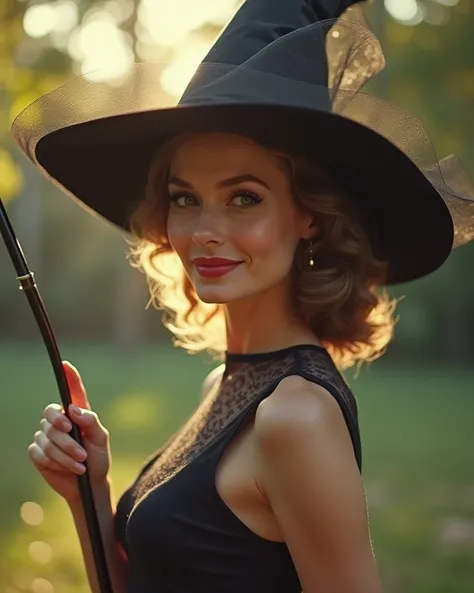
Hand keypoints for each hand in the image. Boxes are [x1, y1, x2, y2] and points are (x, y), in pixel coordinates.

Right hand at [27, 361, 110, 503]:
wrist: (89, 484)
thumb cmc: (98, 458)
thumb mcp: (101, 439)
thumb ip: (90, 421)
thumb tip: (72, 409)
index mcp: (78, 413)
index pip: (72, 391)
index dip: (69, 377)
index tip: (66, 365)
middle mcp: (60, 420)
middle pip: (52, 416)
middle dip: (66, 436)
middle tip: (81, 450)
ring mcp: (46, 435)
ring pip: (47, 438)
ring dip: (65, 454)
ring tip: (81, 463)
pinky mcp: (38, 451)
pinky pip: (39, 452)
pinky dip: (56, 462)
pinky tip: (69, 468)